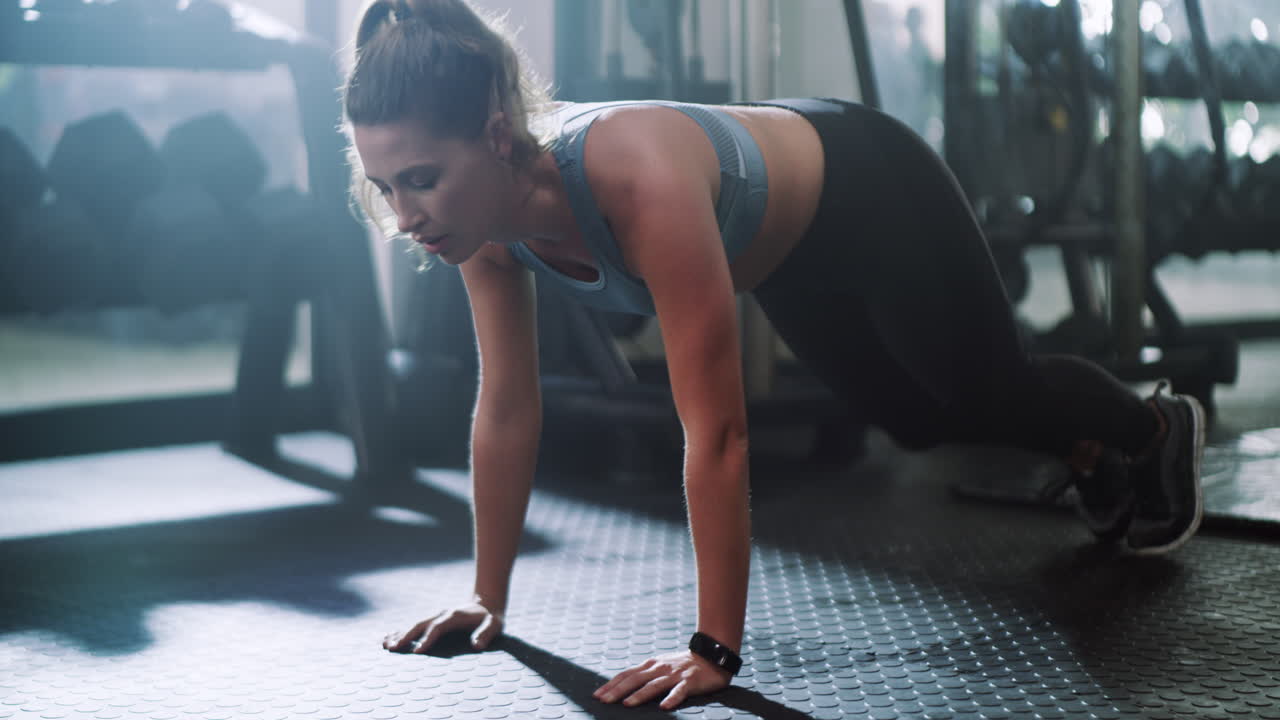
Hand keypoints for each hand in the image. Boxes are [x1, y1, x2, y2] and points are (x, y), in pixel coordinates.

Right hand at [381, 601, 503, 654]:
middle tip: (393, 649)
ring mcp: (436, 616)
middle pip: (421, 625)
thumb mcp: (495, 624)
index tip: (418, 652)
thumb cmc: (491, 618)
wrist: (486, 602)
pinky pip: (415, 626)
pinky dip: (401, 631)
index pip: (438, 628)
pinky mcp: (433, 620)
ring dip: (400, 634)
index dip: (428, 639)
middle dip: (406, 636)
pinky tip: (387, 639)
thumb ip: (486, 634)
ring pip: (414, 624)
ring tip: (385, 645)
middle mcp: (442, 614)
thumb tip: (477, 646)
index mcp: (454, 616)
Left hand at [593, 650, 731, 709]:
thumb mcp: (660, 665)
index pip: (626, 674)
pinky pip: (680, 691)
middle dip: (618, 690)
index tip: (597, 695)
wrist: (710, 655)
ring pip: (654, 685)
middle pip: (635, 679)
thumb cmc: (682, 664)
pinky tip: (664, 707)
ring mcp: (674, 675)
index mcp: (650, 665)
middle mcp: (659, 668)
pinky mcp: (690, 682)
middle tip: (604, 701)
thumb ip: (644, 674)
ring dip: (640, 695)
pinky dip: (672, 699)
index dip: (611, 684)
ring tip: (627, 704)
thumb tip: (623, 687)